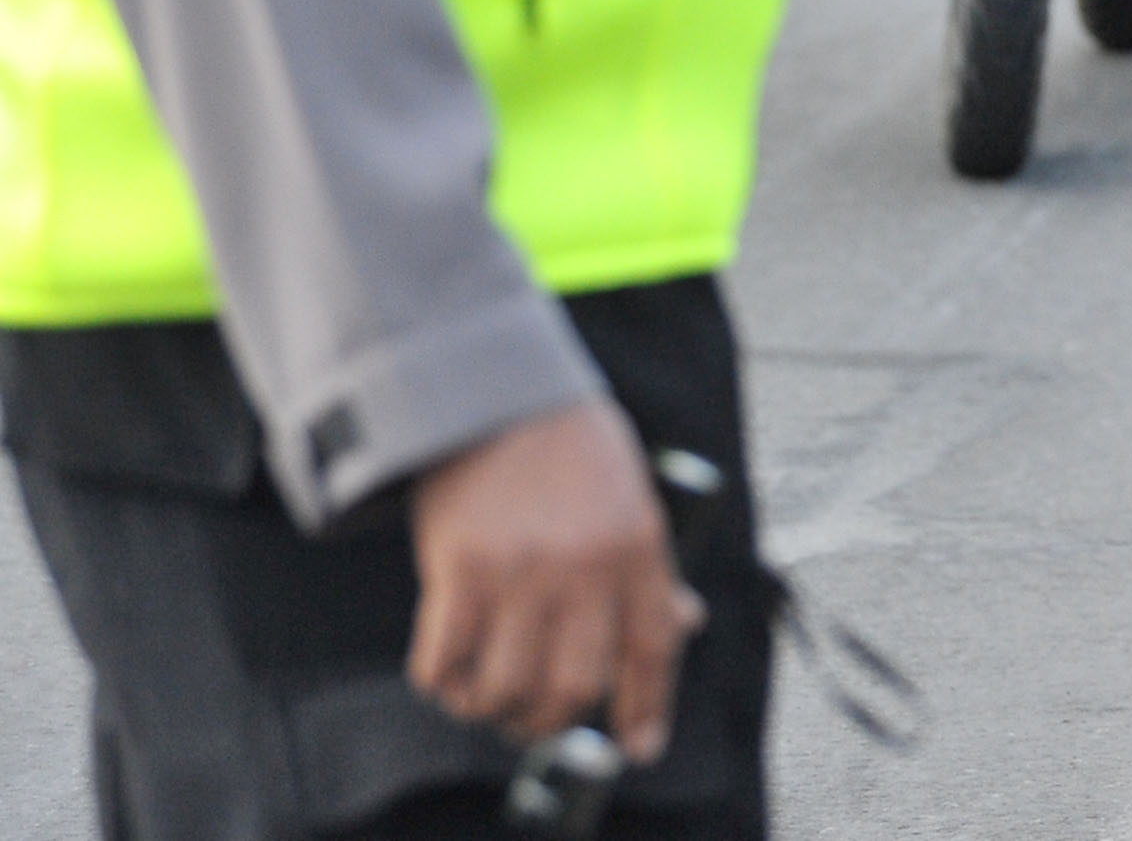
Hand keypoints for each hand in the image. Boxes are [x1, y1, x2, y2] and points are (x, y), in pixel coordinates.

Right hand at [408, 396, 700, 761]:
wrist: (496, 390)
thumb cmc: (569, 445)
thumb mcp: (632, 498)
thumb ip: (649, 568)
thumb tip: (682, 625)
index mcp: (638, 548)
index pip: (652, 648)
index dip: (646, 707)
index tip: (640, 746)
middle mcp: (585, 568)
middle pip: (576, 686)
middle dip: (553, 720)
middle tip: (534, 718)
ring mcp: (521, 573)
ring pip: (511, 688)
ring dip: (494, 710)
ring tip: (487, 698)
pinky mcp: (460, 571)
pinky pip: (446, 663)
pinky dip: (444, 685)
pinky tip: (449, 675)